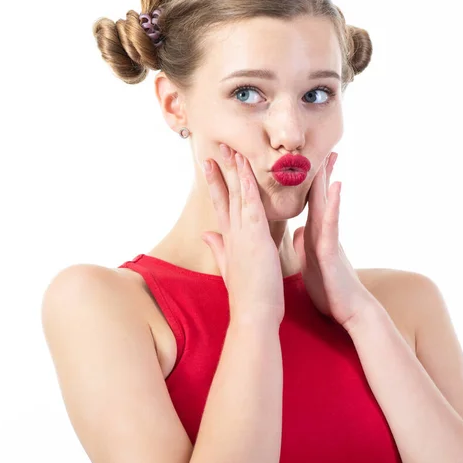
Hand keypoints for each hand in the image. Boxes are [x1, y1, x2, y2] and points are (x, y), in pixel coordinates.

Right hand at [201, 143, 284, 326]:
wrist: (253, 316)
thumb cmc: (247, 295)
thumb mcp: (229, 268)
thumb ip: (218, 248)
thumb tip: (206, 234)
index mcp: (229, 240)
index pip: (221, 205)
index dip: (215, 184)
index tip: (209, 164)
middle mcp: (233, 234)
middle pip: (226, 195)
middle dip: (222, 170)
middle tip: (218, 147)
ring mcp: (243, 235)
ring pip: (238, 196)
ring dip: (235, 171)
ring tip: (231, 149)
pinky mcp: (256, 238)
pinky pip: (252, 206)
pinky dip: (250, 187)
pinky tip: (248, 170)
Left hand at [293, 152, 377, 331]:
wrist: (348, 312)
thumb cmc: (329, 289)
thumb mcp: (309, 263)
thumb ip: (304, 244)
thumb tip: (298, 230)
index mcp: (312, 234)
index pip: (308, 201)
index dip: (306, 181)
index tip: (302, 158)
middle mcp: (321, 231)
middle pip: (318, 195)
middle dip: (319, 171)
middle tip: (322, 145)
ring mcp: (328, 238)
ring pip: (325, 203)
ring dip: (326, 179)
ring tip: (328, 155)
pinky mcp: (331, 250)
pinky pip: (331, 224)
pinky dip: (332, 204)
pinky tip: (335, 186)